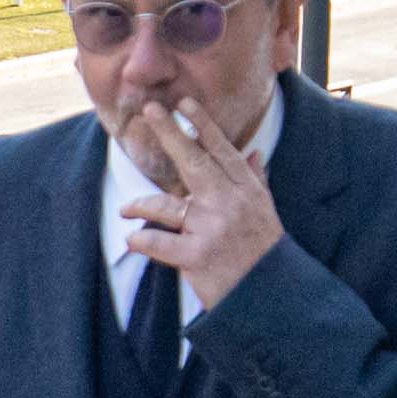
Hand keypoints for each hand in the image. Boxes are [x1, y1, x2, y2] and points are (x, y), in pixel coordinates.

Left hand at [119, 100, 287, 314]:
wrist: (270, 294)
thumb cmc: (262, 250)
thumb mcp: (264, 211)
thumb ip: (254, 180)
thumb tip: (253, 152)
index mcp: (245, 191)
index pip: (221, 151)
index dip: (202, 126)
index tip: (185, 103)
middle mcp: (229, 204)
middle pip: (195, 162)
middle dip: (171, 134)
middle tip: (151, 111)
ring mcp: (212, 229)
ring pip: (167, 205)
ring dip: (141, 205)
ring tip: (126, 209)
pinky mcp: (196, 256)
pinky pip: (158, 243)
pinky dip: (142, 241)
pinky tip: (132, 240)